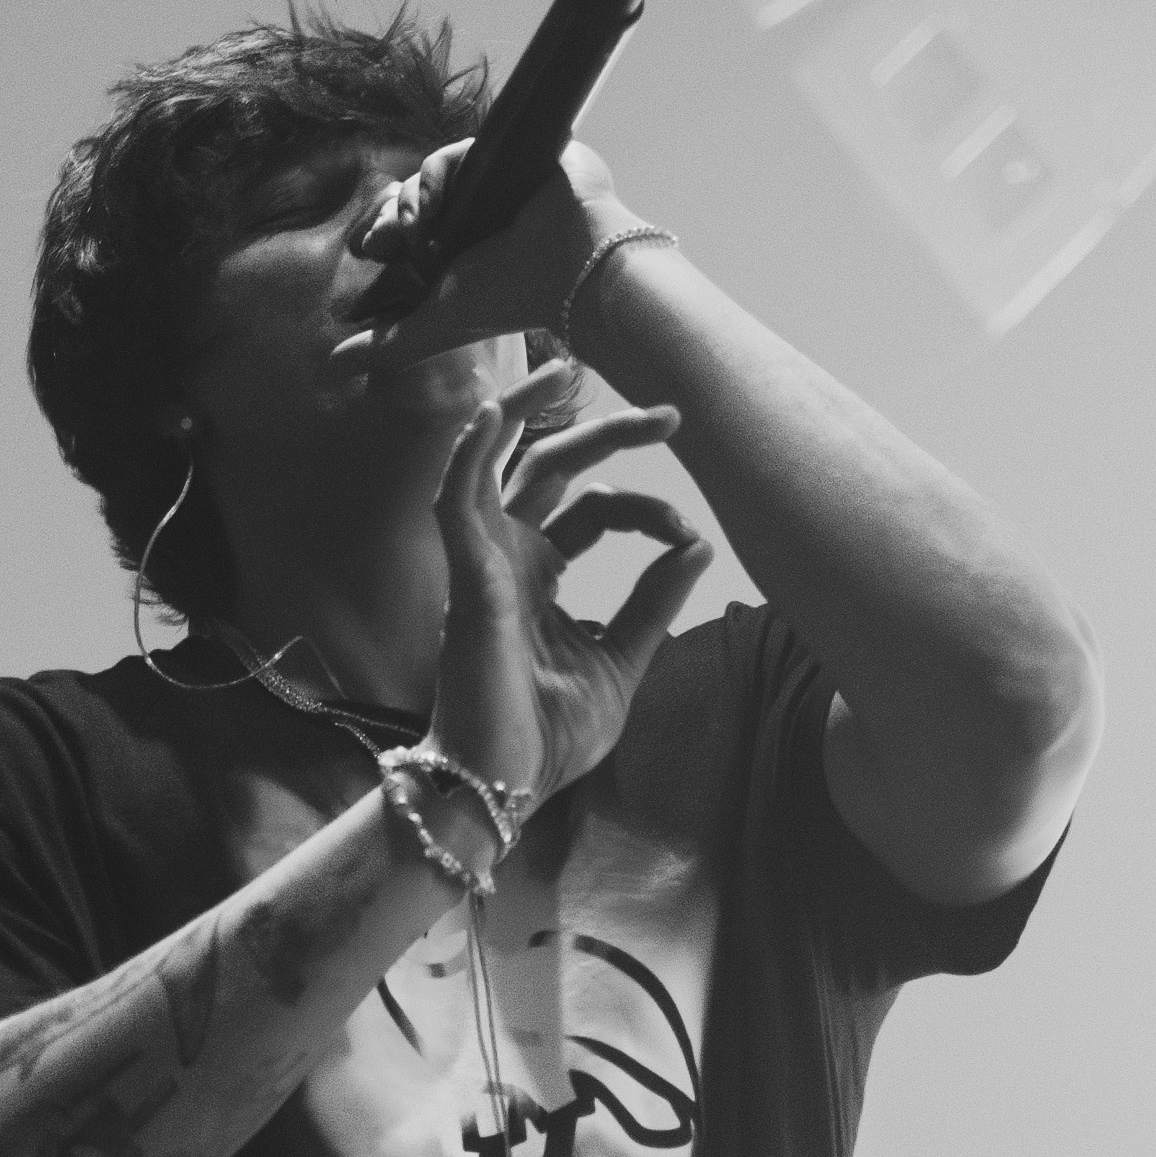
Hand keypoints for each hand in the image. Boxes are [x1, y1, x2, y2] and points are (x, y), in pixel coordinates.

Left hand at [330, 137, 643, 371]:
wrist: (568, 269)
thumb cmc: (508, 301)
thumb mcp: (434, 326)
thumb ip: (386, 346)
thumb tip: (331, 366)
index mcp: (457, 250)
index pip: (407, 229)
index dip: (382, 232)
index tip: (369, 247)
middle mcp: (474, 216)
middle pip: (413, 196)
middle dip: (390, 213)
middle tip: (381, 237)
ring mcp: (494, 183)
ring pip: (432, 171)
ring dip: (411, 196)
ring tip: (414, 226)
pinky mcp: (511, 152)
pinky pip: (461, 148)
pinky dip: (438, 171)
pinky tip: (435, 199)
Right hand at [427, 358, 712, 810]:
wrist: (502, 787)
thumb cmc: (547, 735)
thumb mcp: (623, 660)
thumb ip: (653, 603)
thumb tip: (699, 544)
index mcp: (542, 576)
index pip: (592, 509)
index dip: (643, 507)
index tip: (684, 533)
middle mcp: (509, 559)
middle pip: (552, 468)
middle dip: (608, 434)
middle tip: (671, 414)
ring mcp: (483, 565)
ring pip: (494, 463)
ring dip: (525, 411)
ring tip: (565, 368)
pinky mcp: (466, 580)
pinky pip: (456, 501)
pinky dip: (469, 454)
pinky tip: (491, 413)